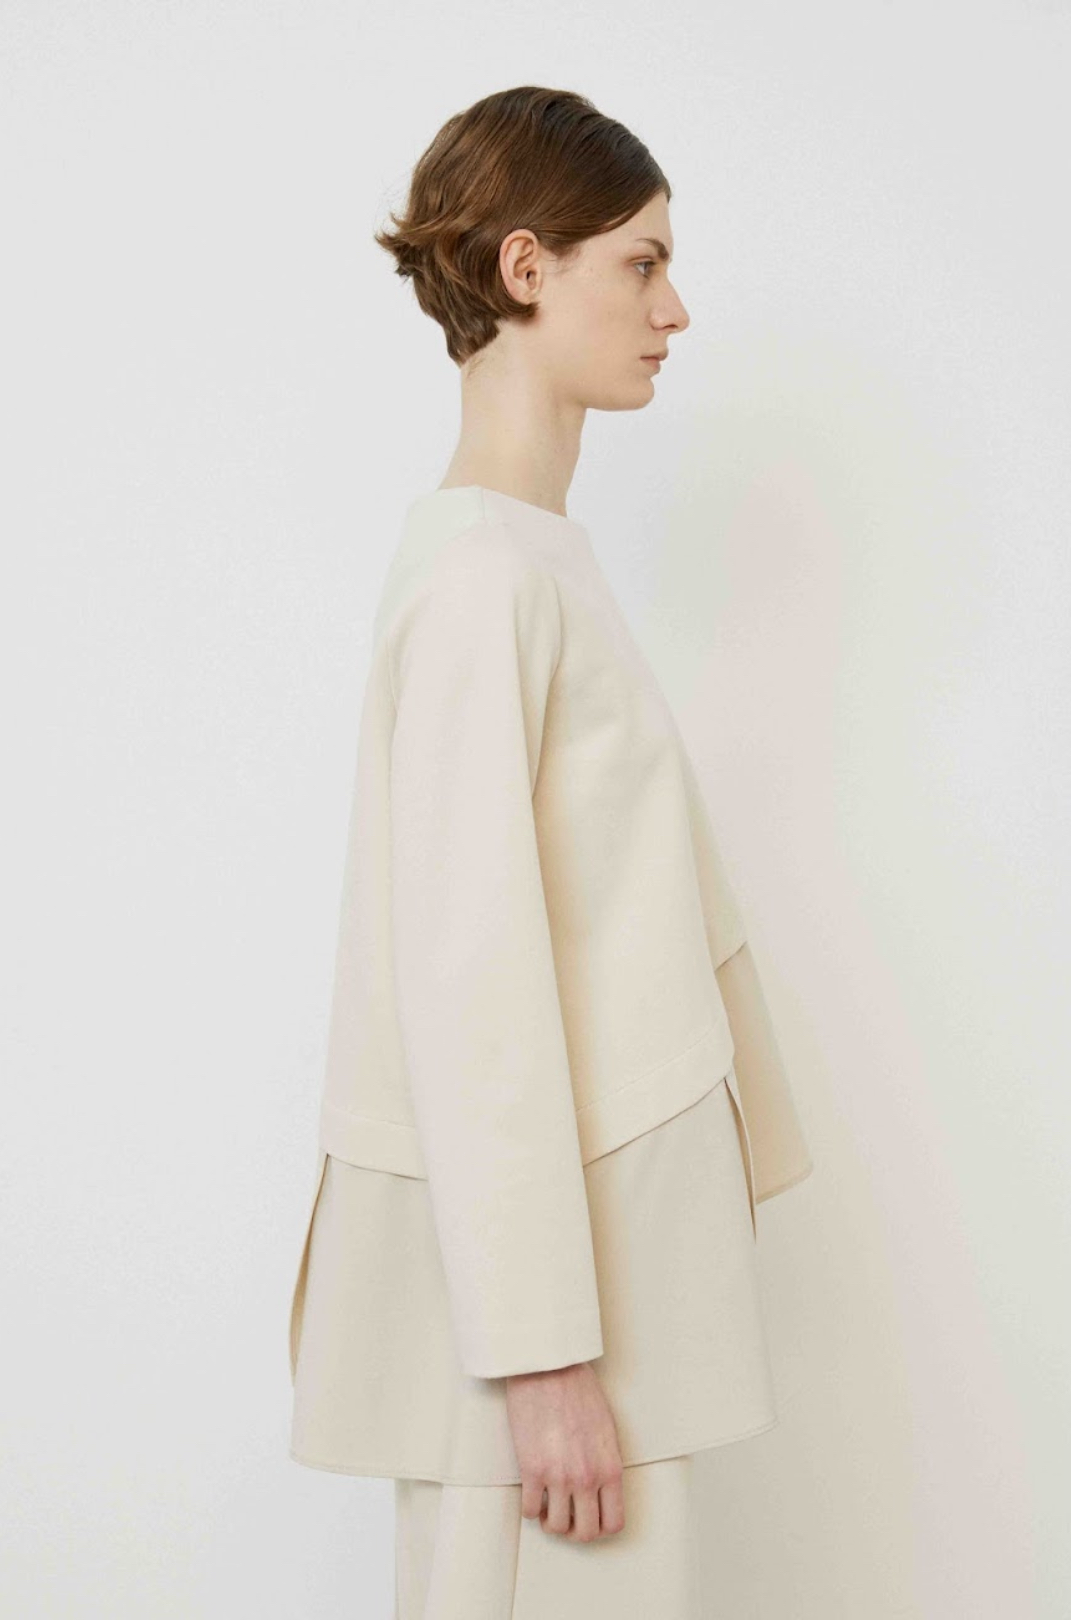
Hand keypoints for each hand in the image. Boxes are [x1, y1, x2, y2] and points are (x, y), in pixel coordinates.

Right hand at [504, 1361, 624, 1540]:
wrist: (548, 1369)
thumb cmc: (577, 1389)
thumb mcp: (606, 1428)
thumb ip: (605, 1462)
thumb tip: (600, 1485)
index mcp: (610, 1468)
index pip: (614, 1522)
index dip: (600, 1527)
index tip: (590, 1519)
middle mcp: (587, 1477)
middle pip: (586, 1533)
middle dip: (575, 1530)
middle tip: (567, 1517)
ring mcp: (559, 1476)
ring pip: (556, 1527)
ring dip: (550, 1521)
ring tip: (547, 1505)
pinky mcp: (532, 1470)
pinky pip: (530, 1510)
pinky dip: (530, 1509)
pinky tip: (532, 1494)